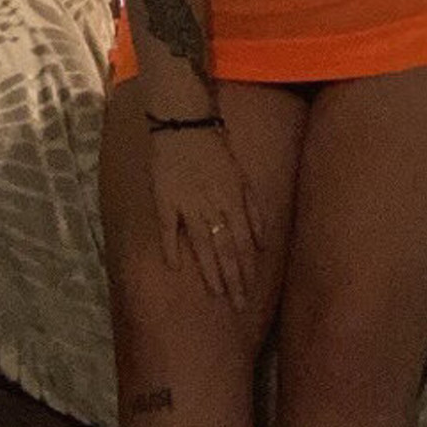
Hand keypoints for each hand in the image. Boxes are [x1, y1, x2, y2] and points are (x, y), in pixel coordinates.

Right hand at [149, 126, 265, 312]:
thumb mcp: (241, 176)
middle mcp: (213, 206)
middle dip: (234, 279)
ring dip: (210, 271)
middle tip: (238, 304)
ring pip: (202, 244)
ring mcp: (187, 204)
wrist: (184, 121)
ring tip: (216, 294)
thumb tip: (262, 242)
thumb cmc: (215, 148)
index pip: (243, 243)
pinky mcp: (164, 199)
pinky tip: (175, 267)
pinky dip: (171, 247)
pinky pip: (167, 228)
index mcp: (232, 200)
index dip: (246, 269)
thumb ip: (252, 209)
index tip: (249, 292)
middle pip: (226, 249)